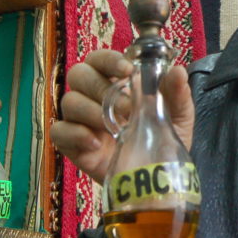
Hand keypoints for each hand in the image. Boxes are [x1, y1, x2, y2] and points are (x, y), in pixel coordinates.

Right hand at [50, 49, 194, 184]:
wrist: (155, 178)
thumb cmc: (162, 139)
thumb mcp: (178, 116)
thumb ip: (177, 93)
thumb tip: (177, 71)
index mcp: (116, 82)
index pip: (100, 59)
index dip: (109, 60)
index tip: (128, 70)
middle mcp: (94, 96)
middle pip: (79, 74)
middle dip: (101, 87)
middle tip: (128, 108)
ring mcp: (81, 120)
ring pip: (69, 101)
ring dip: (91, 111)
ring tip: (115, 129)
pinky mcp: (72, 144)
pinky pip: (59, 131)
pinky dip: (76, 134)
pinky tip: (96, 143)